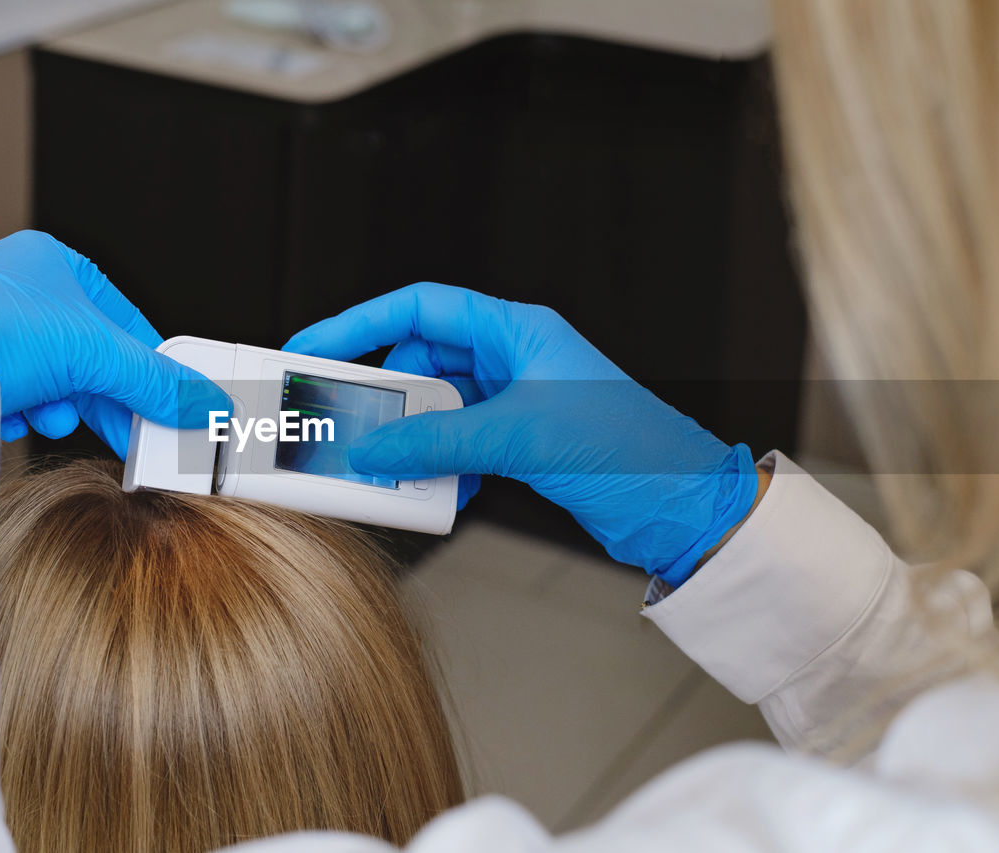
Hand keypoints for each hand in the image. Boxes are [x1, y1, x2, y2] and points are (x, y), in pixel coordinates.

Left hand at [0, 230, 229, 456]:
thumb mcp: (98, 356)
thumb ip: (157, 383)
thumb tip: (205, 403)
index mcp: (51, 260)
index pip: (121, 316)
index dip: (145, 362)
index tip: (162, 397)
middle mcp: (15, 284)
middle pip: (86, 351)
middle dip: (103, 392)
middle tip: (129, 426)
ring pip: (50, 375)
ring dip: (62, 403)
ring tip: (57, 415)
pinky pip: (12, 390)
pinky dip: (23, 409)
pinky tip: (17, 416)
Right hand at [284, 282, 757, 584]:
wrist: (684, 510)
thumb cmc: (632, 453)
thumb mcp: (522, 439)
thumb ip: (439, 442)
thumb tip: (371, 448)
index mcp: (515, 330)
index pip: (419, 308)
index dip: (360, 322)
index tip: (313, 347)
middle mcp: (512, 359)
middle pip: (420, 361)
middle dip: (383, 397)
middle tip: (344, 425)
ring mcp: (515, 403)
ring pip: (436, 410)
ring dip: (412, 441)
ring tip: (391, 468)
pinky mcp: (520, 444)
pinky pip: (458, 446)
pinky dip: (441, 468)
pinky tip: (443, 492)